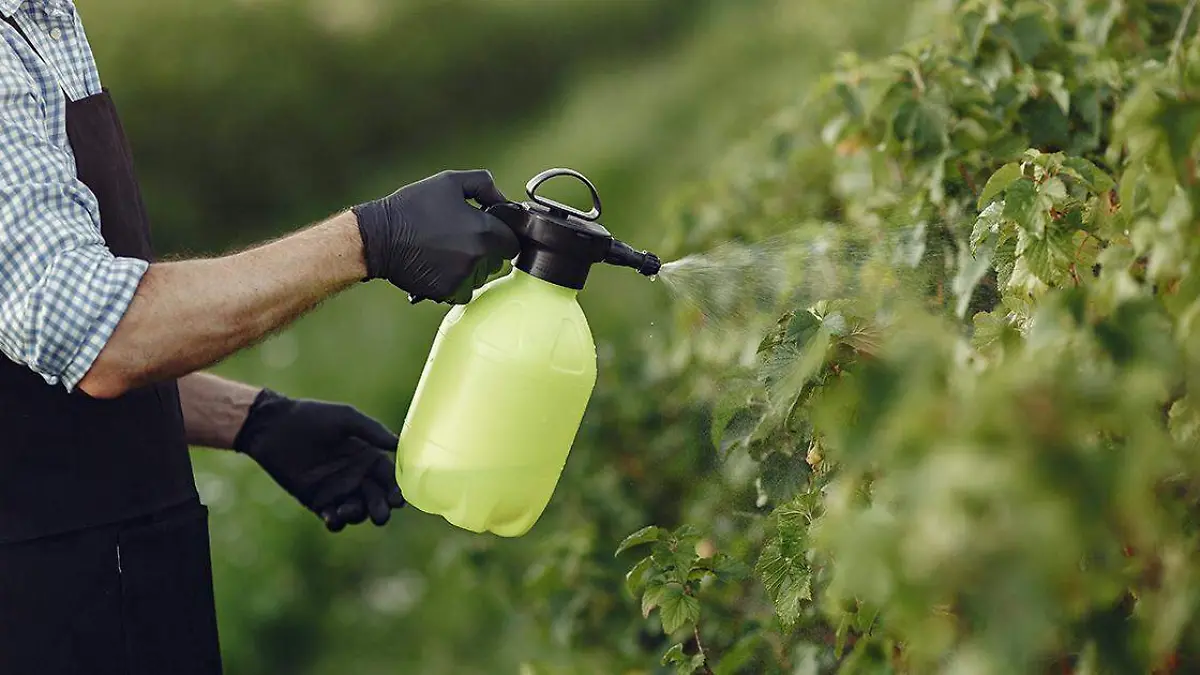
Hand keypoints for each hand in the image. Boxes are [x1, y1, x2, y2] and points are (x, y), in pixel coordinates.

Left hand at [232, 389, 404, 531]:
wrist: (274, 428)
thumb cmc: (311, 417)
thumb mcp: (345, 418)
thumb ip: (372, 431)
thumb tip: (399, 443)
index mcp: (368, 456)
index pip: (389, 478)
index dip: (396, 490)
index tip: (398, 500)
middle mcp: (357, 476)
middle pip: (377, 499)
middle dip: (381, 509)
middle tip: (380, 515)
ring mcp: (337, 490)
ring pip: (357, 511)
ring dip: (358, 515)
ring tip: (348, 510)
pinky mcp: (317, 501)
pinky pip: (333, 518)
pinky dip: (336, 522)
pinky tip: (333, 517)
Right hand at [352, 169, 520, 303]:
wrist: (379, 237)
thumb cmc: (413, 207)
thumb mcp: (450, 182)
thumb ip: (484, 185)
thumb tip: (503, 199)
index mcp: (484, 231)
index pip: (513, 242)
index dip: (502, 235)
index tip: (489, 230)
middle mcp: (478, 258)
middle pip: (497, 261)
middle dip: (486, 251)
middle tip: (461, 238)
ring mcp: (463, 278)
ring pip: (480, 277)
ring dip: (471, 267)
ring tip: (446, 251)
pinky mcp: (447, 292)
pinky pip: (462, 290)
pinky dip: (454, 281)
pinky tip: (437, 265)